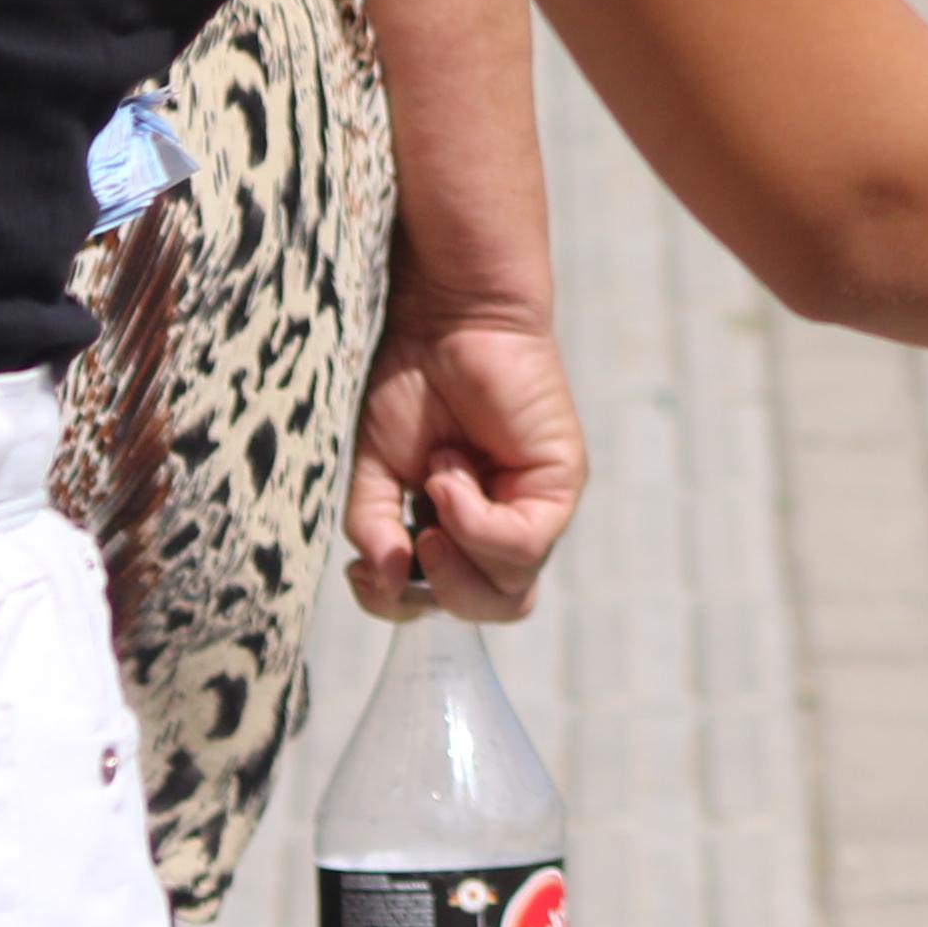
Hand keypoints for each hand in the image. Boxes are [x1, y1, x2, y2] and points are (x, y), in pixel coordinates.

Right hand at [345, 287, 588, 619]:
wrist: (440, 318)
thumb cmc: (407, 387)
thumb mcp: (374, 474)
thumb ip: (376, 533)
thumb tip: (387, 583)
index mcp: (463, 531)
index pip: (449, 605)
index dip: (404, 606)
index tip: (367, 570)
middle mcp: (507, 524)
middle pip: (492, 608)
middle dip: (443, 594)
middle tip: (414, 540)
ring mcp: (539, 506)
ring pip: (512, 590)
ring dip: (458, 553)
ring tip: (434, 484)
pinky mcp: (561, 483)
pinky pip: (525, 544)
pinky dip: (475, 523)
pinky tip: (448, 474)